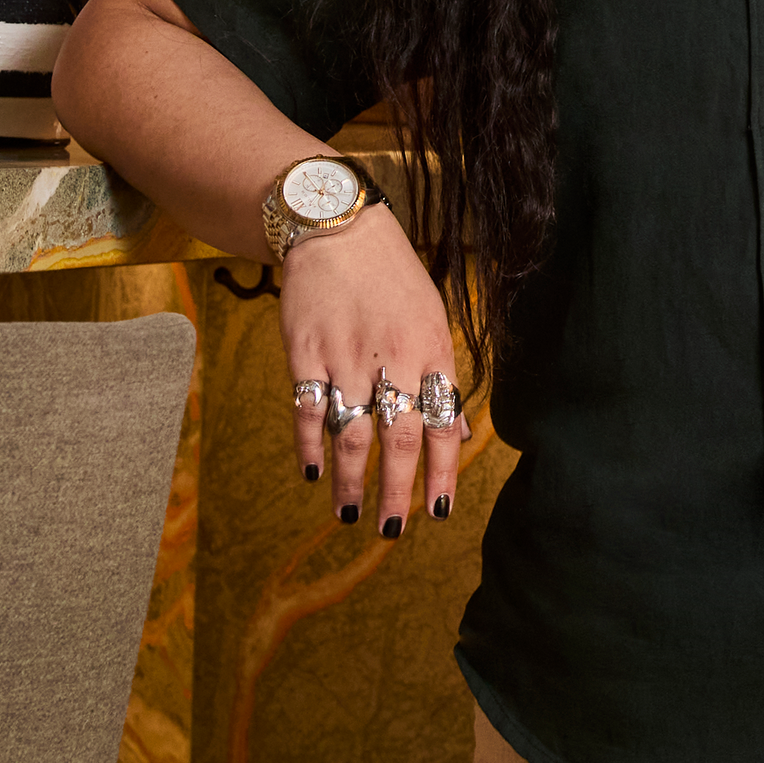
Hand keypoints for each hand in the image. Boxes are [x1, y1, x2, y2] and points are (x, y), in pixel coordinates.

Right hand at [281, 203, 465, 533]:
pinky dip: (310, 447)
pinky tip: (313, 473)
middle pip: (400, 439)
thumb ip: (441, 375)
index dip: (442, 472)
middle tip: (394, 530)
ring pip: (352, 435)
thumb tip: (457, 431)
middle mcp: (393, 359)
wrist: (339, 231)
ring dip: (351, 481)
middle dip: (398, 491)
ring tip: (352, 513)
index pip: (444, 423)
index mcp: (432, 349)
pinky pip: (310, 412)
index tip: (439, 510)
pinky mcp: (306, 355)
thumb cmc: (393, 278)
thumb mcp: (431, 317)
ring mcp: (347, 358)